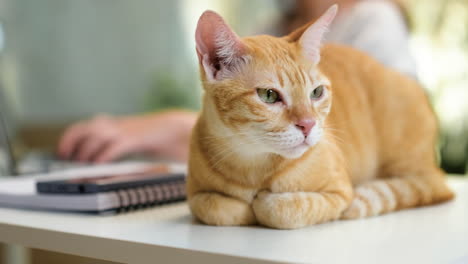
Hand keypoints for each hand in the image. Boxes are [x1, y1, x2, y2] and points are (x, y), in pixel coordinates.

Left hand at [57, 111, 196, 162]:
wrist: (169, 128)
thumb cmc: (146, 135)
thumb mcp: (123, 135)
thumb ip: (108, 142)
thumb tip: (90, 157)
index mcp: (108, 123)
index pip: (79, 128)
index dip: (68, 140)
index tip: (62, 153)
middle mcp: (112, 125)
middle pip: (82, 130)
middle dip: (72, 145)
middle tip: (68, 160)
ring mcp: (122, 131)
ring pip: (95, 138)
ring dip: (86, 152)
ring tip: (84, 165)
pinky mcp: (133, 139)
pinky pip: (113, 147)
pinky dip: (103, 156)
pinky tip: (100, 164)